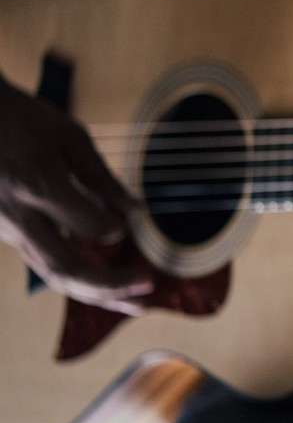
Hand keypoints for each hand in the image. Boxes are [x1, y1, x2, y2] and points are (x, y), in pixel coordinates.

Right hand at [0, 78, 149, 314]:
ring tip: (136, 303)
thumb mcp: (68, 136)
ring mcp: (8, 229)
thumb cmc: (22, 119)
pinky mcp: (7, 233)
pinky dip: (79, 281)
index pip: (89, 226)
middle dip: (110, 285)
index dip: (116, 229)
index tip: (132, 223)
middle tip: (148, 287)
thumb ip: (102, 178)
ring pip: (53, 274)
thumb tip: (138, 214)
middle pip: (66, 267)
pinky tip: (106, 287)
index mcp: (39, 185)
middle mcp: (19, 216)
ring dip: (97, 294)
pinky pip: (44, 265)